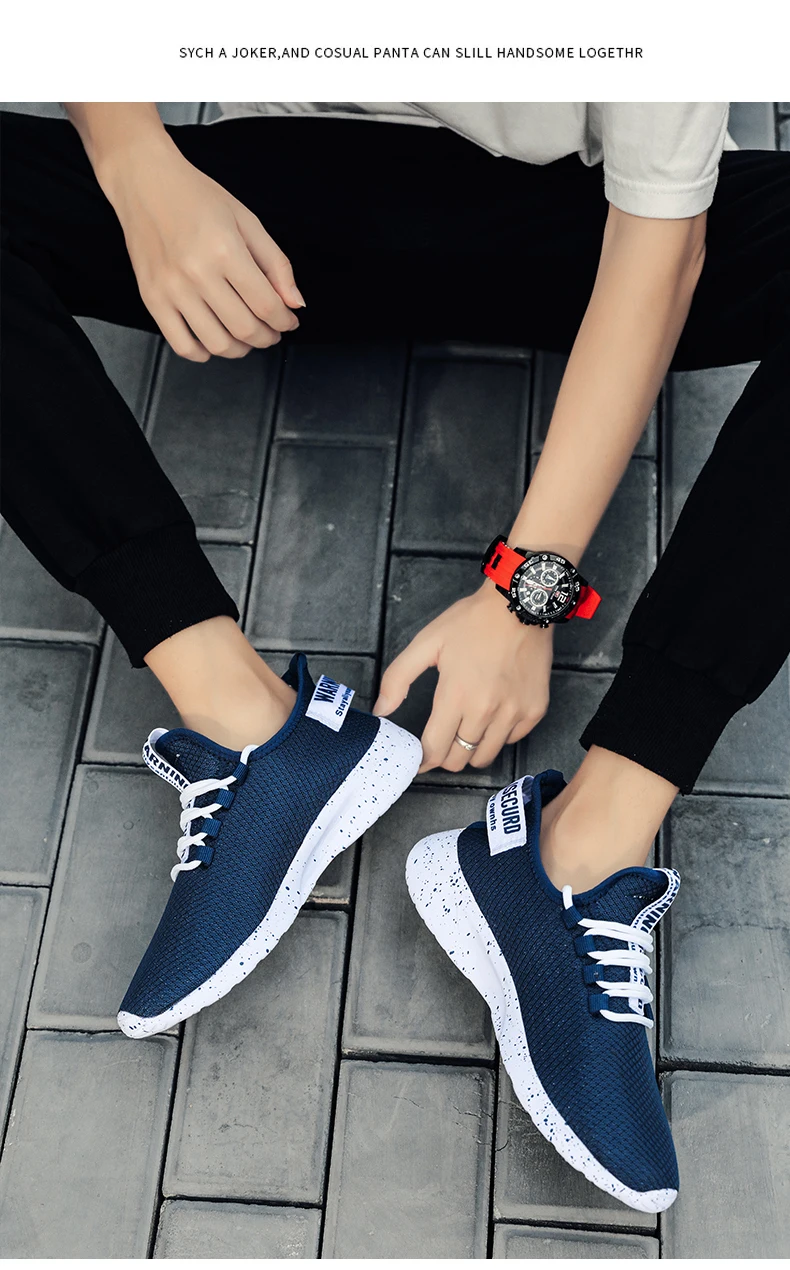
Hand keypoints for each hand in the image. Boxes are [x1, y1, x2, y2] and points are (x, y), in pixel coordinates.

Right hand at [100, 135, 303, 361]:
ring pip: (216, 343)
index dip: (285, 321)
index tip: (289, 322)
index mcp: (225, 250)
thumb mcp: (247, 220)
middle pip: (244, 329)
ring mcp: (171, 289)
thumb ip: (276, 264)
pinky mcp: (151, 298)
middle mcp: (197, 273)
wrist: (144, 182)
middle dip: (267, 337)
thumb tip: (295, 303)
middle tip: (272, 331)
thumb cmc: (196, 197)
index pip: (267, 305)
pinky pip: (182, 345)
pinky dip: (204, 353)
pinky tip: (214, 342)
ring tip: (246, 338)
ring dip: (240, 349)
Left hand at [374, 582, 552, 772]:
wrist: (521, 604)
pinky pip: (512, 740)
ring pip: (486, 756)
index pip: (435, 749)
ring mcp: (514, 713)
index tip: (419, 759)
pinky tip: (492, 716)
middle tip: (442, 741)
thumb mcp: (427, 643)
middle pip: (459, 760)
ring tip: (466, 730)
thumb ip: (398, 678)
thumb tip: (382, 711)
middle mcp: (487, 711)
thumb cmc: (473, 621)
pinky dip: (499, 735)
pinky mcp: (535, 711)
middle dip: (445, 756)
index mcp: (456, 695)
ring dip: (471, 749)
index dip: (422, 759)